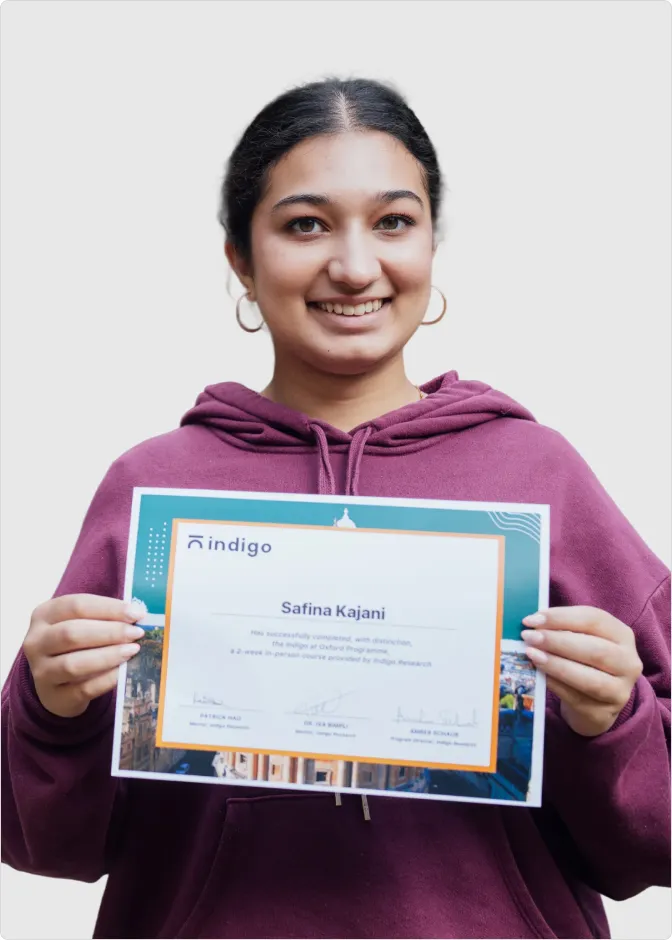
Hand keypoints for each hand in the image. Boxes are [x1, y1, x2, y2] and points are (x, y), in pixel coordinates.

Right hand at [23, 594, 144, 717]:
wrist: (57, 684)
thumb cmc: (75, 645)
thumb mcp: (82, 624)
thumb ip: (104, 617)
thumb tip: (138, 615)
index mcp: (44, 615)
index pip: (76, 606)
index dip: (109, 608)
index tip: (137, 613)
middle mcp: (36, 642)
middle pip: (72, 633)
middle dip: (110, 632)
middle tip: (137, 633)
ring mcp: (41, 672)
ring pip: (73, 664)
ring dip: (108, 656)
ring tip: (133, 650)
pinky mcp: (54, 697)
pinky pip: (83, 688)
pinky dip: (106, 679)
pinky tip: (123, 671)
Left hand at [521, 606, 642, 736]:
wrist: (595, 703)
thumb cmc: (584, 662)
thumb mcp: (581, 640)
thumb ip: (563, 629)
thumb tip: (532, 622)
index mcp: (623, 635)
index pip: (594, 619)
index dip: (561, 617)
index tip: (532, 619)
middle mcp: (628, 662)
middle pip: (596, 650)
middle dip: (557, 641)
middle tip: (529, 636)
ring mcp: (619, 691)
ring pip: (589, 678)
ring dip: (556, 664)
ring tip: (531, 654)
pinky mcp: (603, 713)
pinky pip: (576, 697)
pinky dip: (555, 684)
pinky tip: (539, 675)